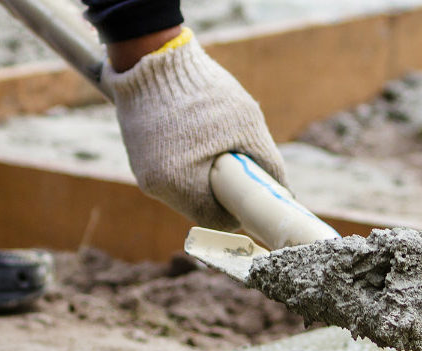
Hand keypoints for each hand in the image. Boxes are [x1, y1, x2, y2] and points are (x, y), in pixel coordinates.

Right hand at [102, 28, 286, 230]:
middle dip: (221, 192)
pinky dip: (186, 163)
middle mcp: (156, 186)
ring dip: (203, 177)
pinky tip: (195, 138)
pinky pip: (169, 173)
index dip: (238, 211)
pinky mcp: (138, 158)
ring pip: (184, 191)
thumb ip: (267, 163)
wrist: (151, 59)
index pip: (217, 220)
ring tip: (214, 146)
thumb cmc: (204, 91)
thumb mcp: (247, 125)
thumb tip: (283, 190)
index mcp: (180, 184)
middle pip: (200, 207)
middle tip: (236, 166)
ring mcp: (143, 172)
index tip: (250, 196)